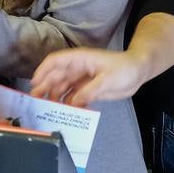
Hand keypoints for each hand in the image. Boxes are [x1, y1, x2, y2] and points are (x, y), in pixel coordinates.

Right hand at [31, 47, 150, 107]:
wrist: (139, 72)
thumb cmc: (124, 68)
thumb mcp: (107, 79)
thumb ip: (89, 91)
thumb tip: (73, 103)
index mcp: (79, 60)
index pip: (55, 61)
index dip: (43, 71)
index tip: (34, 83)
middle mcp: (77, 69)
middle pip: (56, 77)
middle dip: (45, 87)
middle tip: (36, 100)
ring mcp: (82, 80)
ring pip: (63, 88)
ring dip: (55, 97)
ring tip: (49, 109)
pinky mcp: (88, 90)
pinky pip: (74, 97)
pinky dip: (70, 104)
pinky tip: (68, 112)